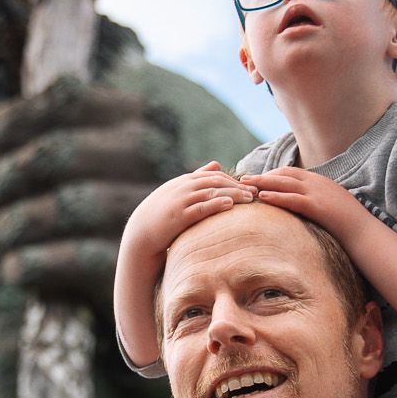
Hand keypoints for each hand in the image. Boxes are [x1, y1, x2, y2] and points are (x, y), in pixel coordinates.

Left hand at [0, 77, 184, 308]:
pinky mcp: (142, 264)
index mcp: (137, 116)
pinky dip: (28, 263)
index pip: (62, 99)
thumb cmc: (85, 218)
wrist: (141, 286)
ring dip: (8, 228)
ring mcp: (155, 209)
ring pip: (65, 205)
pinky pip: (76, 257)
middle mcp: (154, 154)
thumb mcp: (47, 175)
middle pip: (55, 153)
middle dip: (0, 185)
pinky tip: (11, 269)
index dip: (7, 126)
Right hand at [121, 162, 251, 256]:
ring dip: (233, 194)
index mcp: (184, 181)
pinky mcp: (178, 216)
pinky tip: (230, 205)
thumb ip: (198, 177)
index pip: (214, 176)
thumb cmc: (161, 215)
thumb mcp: (179, 192)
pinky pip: (200, 208)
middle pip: (216, 182)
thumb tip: (217, 164)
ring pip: (211, 192)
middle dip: (237, 186)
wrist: (140, 233)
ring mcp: (180, 201)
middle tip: (256, 192)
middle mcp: (183, 187)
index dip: (233, 180)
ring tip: (250, 199)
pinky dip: (216, 204)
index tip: (249, 187)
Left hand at [243, 166, 373, 240]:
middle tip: (243, 179)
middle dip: (262, 176)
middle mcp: (318, 183)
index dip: (272, 176)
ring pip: (285, 183)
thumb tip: (301, 209)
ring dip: (263, 183)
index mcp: (321, 182)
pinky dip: (276, 196)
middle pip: (284, 174)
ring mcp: (318, 193)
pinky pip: (293, 199)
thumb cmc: (349, 225)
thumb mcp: (330, 208)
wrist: (366, 233)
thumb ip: (315, 203)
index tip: (257, 180)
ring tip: (245, 185)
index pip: (291, 173)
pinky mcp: (318, 206)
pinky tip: (262, 198)